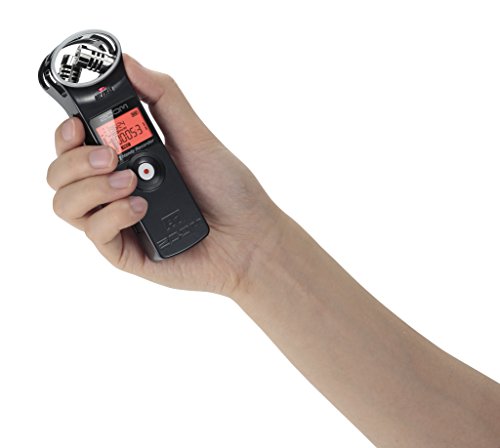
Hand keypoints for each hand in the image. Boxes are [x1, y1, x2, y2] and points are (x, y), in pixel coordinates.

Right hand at [46, 54, 283, 295]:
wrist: (250, 237)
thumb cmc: (228, 189)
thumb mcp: (196, 136)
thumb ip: (163, 98)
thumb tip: (129, 62)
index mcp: (127, 160)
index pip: (73, 145)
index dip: (65, 133)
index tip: (78, 124)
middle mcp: (115, 189)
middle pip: (58, 174)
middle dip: (75, 160)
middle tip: (111, 157)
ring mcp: (117, 221)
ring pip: (65, 205)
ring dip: (90, 187)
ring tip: (130, 182)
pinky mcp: (124, 252)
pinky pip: (94, 233)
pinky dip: (113, 216)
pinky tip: (141, 208)